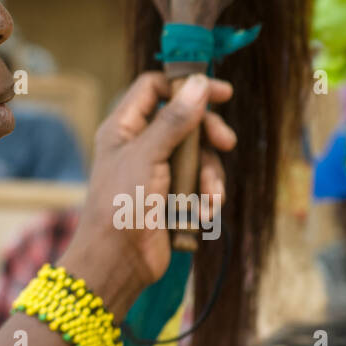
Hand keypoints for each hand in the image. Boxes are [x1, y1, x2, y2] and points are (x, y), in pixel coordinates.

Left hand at [61, 72, 232, 316]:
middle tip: (227, 143)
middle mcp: (140, 144)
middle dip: (208, 134)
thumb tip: (198, 83)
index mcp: (123, 127)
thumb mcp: (147, 156)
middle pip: (185, 121)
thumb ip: (174, 120)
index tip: (221, 92)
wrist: (119, 261)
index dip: (185, 85)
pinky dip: (206, 197)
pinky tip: (203, 213)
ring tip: (209, 198)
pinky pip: (199, 184)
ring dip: (210, 176)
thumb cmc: (121, 205)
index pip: (154, 88)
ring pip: (198, 156)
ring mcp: (157, 170)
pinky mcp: (172, 195)